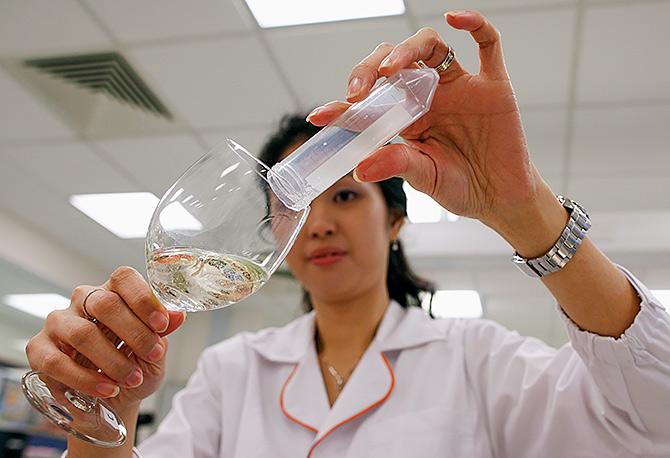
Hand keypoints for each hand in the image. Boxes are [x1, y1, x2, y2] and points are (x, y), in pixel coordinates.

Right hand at [25, 266, 185, 411]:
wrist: (113, 399)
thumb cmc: (135, 365)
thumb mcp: (155, 350)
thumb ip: (162, 332)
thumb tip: (178, 315)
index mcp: (114, 292)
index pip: (124, 278)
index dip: (144, 299)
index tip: (162, 324)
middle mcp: (83, 300)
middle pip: (104, 303)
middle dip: (134, 332)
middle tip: (152, 355)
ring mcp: (58, 322)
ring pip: (82, 334)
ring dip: (113, 360)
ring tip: (132, 378)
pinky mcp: (39, 349)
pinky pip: (57, 363)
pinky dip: (86, 379)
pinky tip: (106, 389)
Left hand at [308, 10, 550, 230]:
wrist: (501, 197)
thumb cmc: (460, 187)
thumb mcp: (424, 178)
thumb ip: (396, 165)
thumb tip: (361, 167)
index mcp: (406, 118)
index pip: (370, 102)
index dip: (343, 105)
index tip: (320, 115)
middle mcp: (428, 95)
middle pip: (393, 62)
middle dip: (370, 69)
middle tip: (358, 91)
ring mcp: (459, 86)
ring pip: (429, 46)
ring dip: (407, 50)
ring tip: (391, 69)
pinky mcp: (492, 84)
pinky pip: (487, 43)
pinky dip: (474, 24)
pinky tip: (454, 18)